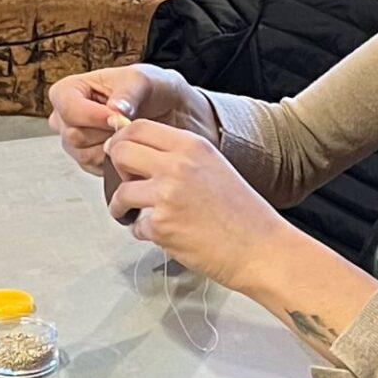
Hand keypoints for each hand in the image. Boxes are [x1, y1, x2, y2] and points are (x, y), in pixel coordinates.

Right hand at [48, 63, 210, 177]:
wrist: (170, 111)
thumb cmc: (152, 89)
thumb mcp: (143, 80)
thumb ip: (127, 93)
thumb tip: (114, 110)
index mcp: (70, 90)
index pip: (67, 107)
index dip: (92, 114)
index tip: (116, 115)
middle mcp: (67, 118)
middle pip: (73, 134)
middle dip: (105, 132)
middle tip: (129, 123)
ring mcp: (76, 142)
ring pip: (83, 154)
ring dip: (112, 146)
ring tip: (131, 132)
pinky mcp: (89, 161)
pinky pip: (95, 168)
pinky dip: (116, 160)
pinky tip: (130, 146)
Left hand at [103, 120, 288, 290]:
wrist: (260, 249)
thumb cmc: (243, 214)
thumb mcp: (214, 167)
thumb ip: (181, 157)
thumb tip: (143, 154)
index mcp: (192, 146)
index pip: (137, 128)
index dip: (122, 141)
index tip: (120, 153)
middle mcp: (177, 166)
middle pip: (121, 152)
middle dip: (117, 169)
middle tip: (126, 183)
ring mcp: (167, 195)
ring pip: (121, 193)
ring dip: (121, 206)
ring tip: (133, 214)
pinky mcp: (162, 226)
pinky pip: (136, 226)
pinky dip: (144, 232)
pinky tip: (163, 233)